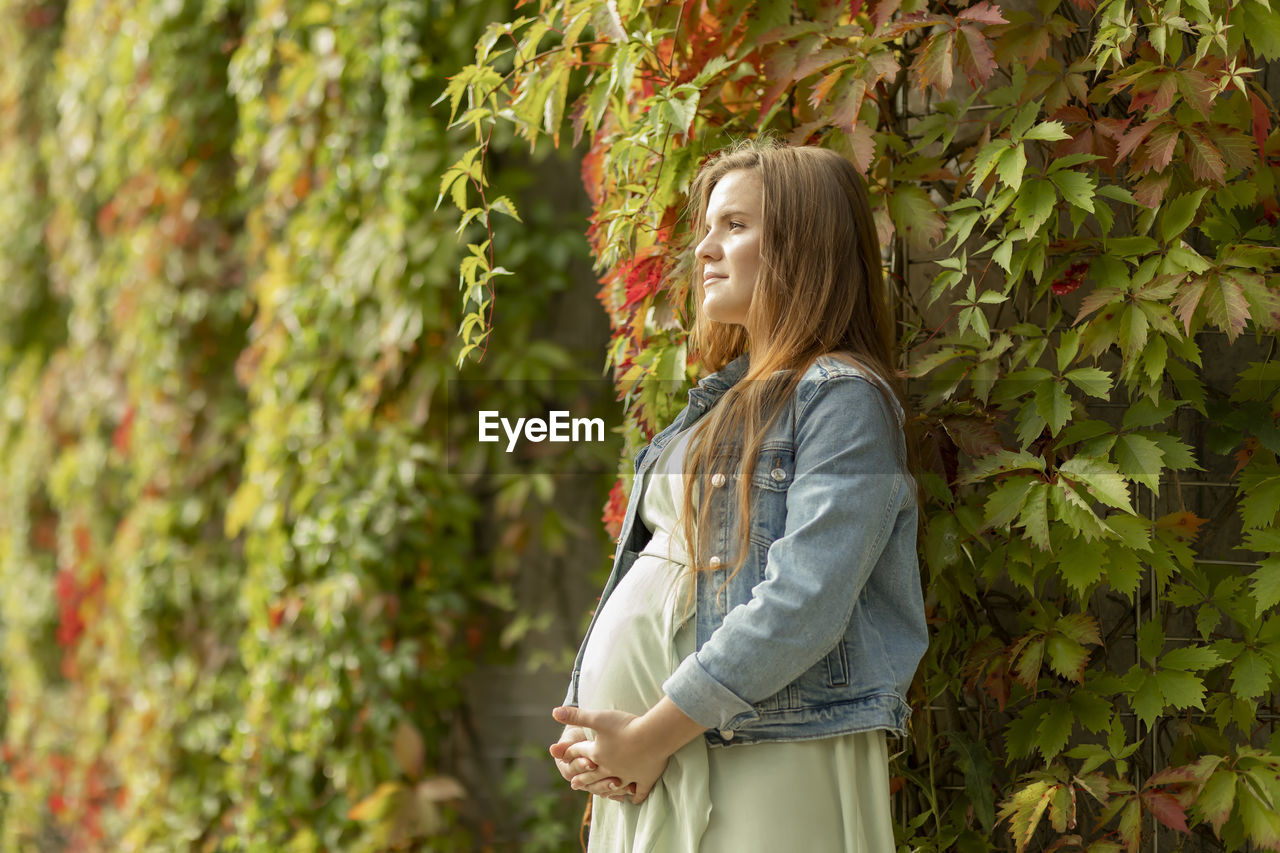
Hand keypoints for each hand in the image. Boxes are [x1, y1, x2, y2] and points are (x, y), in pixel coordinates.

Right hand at [549, 724, 628, 800]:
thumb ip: (566, 743)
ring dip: (611, 789)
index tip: (591, 763)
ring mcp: (594, 782)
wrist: (598, 731)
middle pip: (588, 784)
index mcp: (568, 767)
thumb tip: (552, 749)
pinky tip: (631, 789)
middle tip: (612, 779)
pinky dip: (622, 791)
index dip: (581, 766)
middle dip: (600, 783)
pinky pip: (614, 792)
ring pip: (601, 790)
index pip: (572, 770)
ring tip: (621, 784)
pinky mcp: (608, 782)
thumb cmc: (584, 731)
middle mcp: (580, 778)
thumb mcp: (576, 734)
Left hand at [553, 707, 670, 804]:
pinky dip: (634, 795)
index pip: (579, 752)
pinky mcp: (644, 779)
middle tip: (574, 784)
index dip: (571, 752)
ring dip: (605, 789)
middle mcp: (609, 768)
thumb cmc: (625, 726)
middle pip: (591, 774)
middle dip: (582, 777)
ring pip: (613, 785)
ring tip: (601, 794)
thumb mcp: (598, 717)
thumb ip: (576, 715)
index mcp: (596, 753)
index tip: (564, 756)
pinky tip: (633, 799)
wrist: (652, 736)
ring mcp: (626, 776)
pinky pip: (638, 791)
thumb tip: (554, 711)